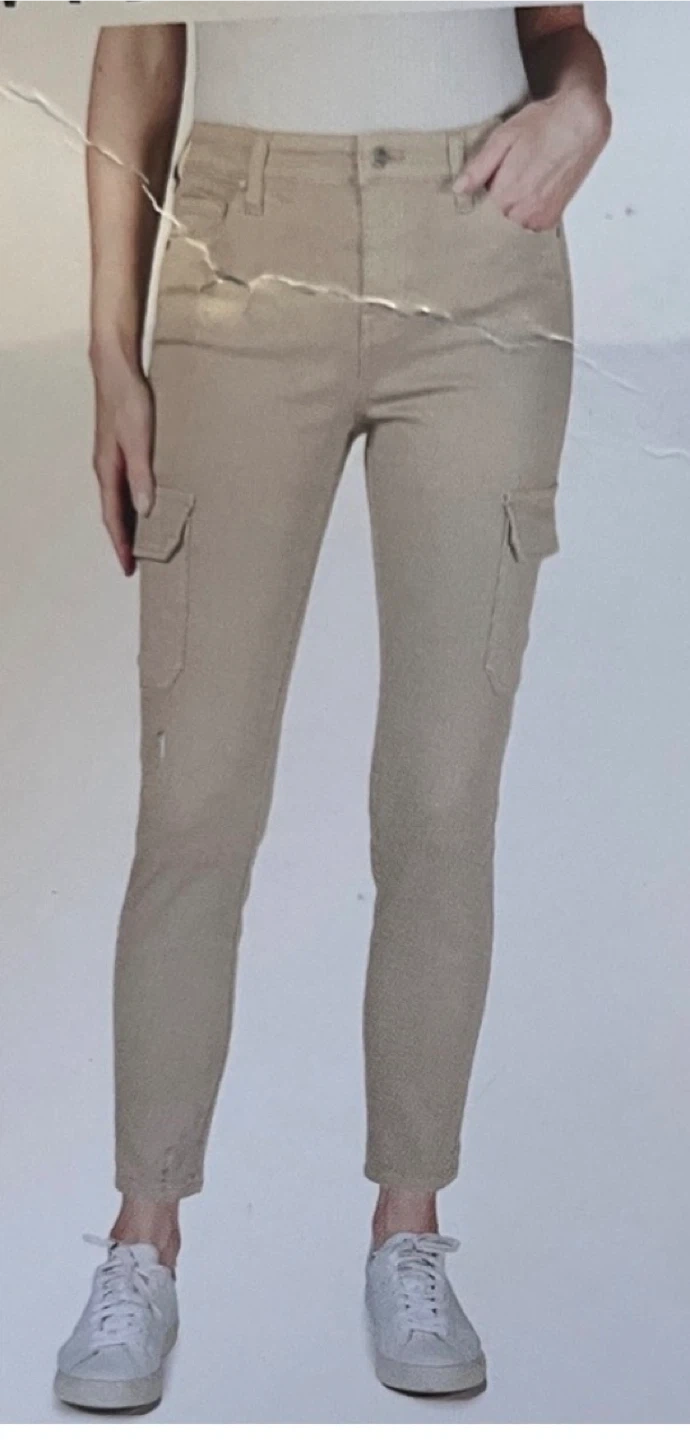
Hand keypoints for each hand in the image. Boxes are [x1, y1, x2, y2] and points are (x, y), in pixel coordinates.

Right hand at [91, 347, 155, 575]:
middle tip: (137, 562)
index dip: (121, 544)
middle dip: (124, 539)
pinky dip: (135, 500)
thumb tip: (145, 509)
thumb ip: (141, 473)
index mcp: (107, 470)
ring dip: (130, 521)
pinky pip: (127, 483)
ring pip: (120, 499)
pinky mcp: (122, 447)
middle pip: (114, 512)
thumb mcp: (139, 438)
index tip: (128, 567)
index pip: (112, 517)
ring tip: (144, 539)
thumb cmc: (128, 399)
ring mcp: (113, 457)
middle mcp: (107, 467)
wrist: (118, 368)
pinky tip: (149, 501)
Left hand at [453, 88, 611, 230]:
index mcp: (505, 196)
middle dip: (499, 198)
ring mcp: (539, 219)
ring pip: (513, 220)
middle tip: (513, 170)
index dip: (483, 191)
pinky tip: (538, 186)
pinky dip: (530, 209)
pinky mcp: (552, 219)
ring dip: (515, 205)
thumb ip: (479, 167)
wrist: (583, 122)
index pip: (478, 208)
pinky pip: (530, 222)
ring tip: (528, 176)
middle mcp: (522, 214)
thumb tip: (458, 190)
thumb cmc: (543, 124)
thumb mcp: (504, 137)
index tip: (492, 176)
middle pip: (495, 216)